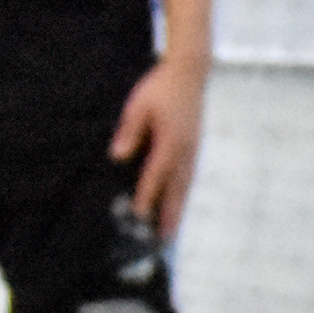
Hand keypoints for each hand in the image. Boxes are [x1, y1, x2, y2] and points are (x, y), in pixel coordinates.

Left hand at [109, 52, 207, 237]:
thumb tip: (118, 157)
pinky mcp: (195, 146)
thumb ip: (129, 132)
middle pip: (176, 189)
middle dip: (169, 214)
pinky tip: (177, 202)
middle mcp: (185, 150)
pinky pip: (189, 176)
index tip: (138, 216)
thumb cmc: (159, 88)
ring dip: (178, 208)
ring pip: (185, 185)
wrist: (189, 73)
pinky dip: (183, 193)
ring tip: (171, 229)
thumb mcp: (137, 107)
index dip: (147, 196)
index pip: (155, 174)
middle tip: (163, 239)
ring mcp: (193, 149)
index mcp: (170, 141)